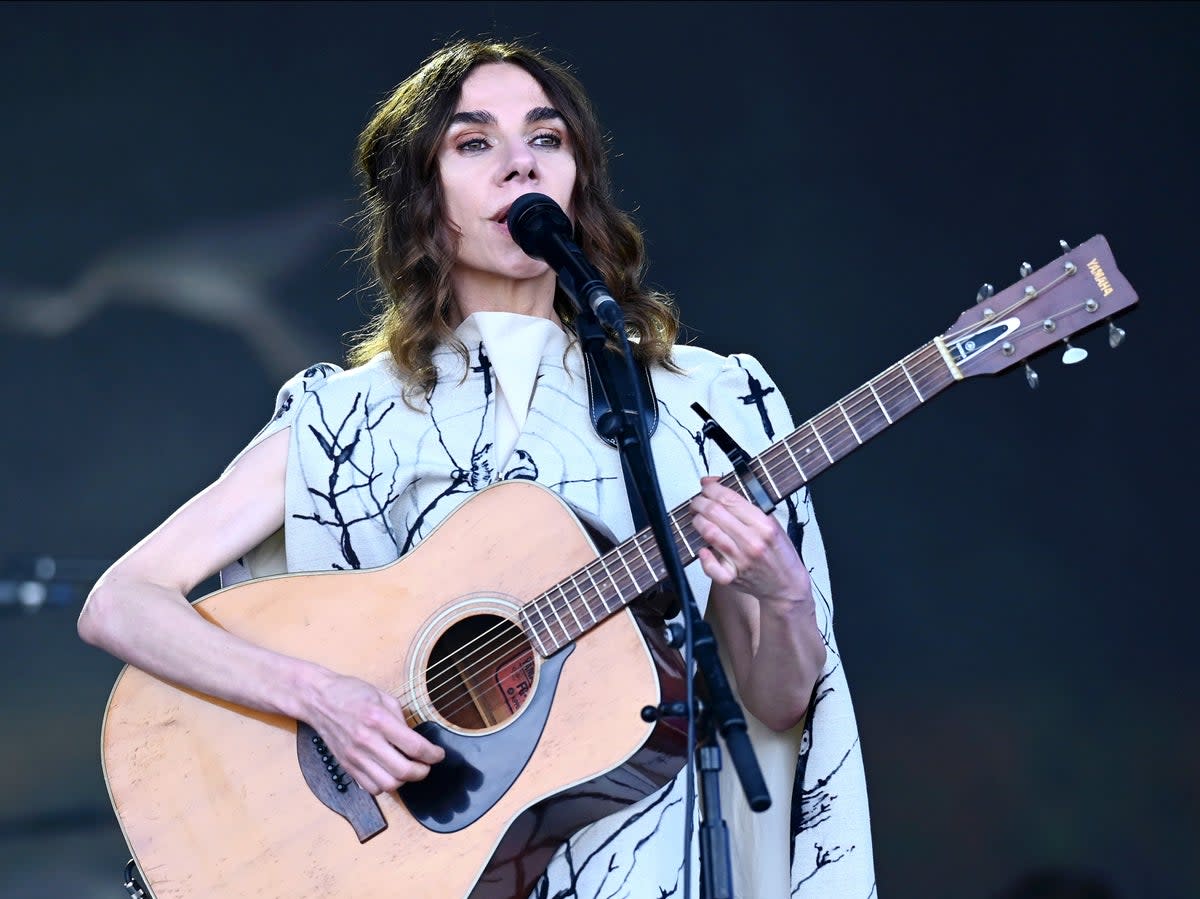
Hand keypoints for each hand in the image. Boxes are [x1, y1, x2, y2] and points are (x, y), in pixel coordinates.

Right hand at [304, 671, 445, 794]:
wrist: (318, 700)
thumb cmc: (351, 693)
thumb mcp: (383, 696)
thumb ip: (400, 719)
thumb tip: (415, 740)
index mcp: (378, 719)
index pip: (414, 746)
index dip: (432, 754)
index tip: (438, 754)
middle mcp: (366, 741)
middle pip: (403, 771)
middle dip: (422, 771)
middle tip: (427, 765)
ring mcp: (355, 757)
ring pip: (388, 785)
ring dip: (404, 781)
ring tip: (409, 770)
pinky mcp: (346, 766)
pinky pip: (371, 788)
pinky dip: (385, 785)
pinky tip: (389, 773)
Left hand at [689, 476, 811, 605]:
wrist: (786, 585)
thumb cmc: (779, 554)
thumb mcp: (772, 524)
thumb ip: (748, 506)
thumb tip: (720, 487)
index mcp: (764, 525)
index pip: (730, 499)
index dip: (712, 489)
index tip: (707, 487)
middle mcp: (752, 542)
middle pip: (715, 513)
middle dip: (700, 502)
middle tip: (698, 501)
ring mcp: (740, 560)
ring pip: (709, 533)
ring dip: (698, 521)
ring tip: (698, 518)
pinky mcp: (732, 577)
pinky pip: (711, 567)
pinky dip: (703, 557)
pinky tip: (703, 549)